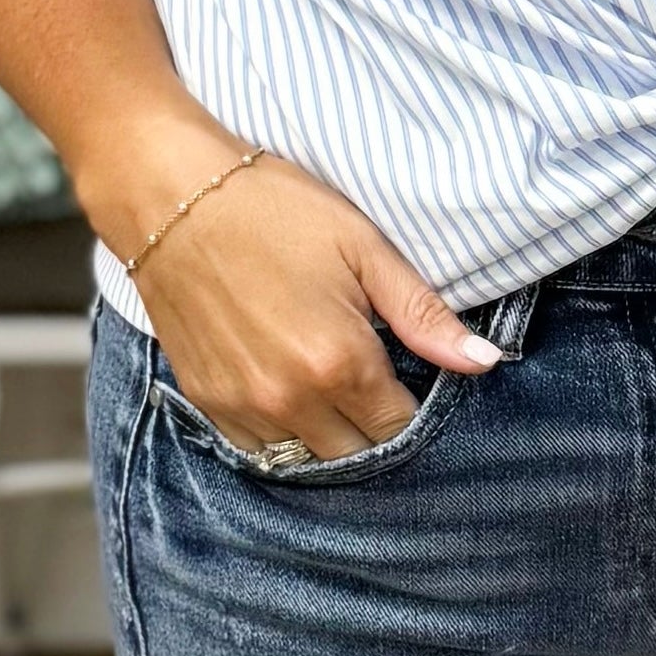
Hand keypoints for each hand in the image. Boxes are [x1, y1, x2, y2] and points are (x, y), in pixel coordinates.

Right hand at [130, 148, 502, 460]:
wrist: (171, 196)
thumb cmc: (274, 209)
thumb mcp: (363, 248)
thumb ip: (424, 315)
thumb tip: (484, 362)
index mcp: (340, 362)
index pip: (399, 428)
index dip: (414, 410)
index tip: (411, 380)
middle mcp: (291, 399)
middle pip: (356, 455)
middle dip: (373, 429)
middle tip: (375, 385)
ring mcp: (243, 406)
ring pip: (305, 459)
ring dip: (328, 436)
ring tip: (332, 389)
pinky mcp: (207, 402)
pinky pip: (258, 449)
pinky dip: (282, 434)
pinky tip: (290, 394)